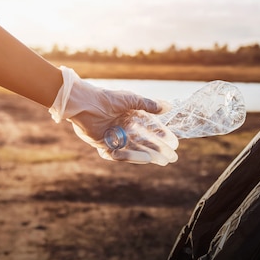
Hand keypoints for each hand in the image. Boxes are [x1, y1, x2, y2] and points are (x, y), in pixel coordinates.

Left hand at [49, 66, 178, 165]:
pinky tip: (146, 159)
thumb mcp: (131, 100)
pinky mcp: (103, 145)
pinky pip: (119, 154)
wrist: (85, 103)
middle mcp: (123, 128)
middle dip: (159, 149)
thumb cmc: (107, 98)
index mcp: (131, 117)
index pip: (150, 129)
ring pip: (134, 149)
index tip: (174, 143)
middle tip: (172, 157)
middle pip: (144, 142)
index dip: (162, 136)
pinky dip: (131, 156)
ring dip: (149, 155)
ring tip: (162, 161)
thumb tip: (169, 107)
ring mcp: (114, 137)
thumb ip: (149, 105)